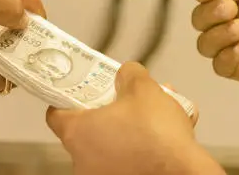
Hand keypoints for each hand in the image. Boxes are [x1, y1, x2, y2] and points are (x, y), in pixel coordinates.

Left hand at [46, 62, 223, 174]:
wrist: (183, 172)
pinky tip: (166, 135)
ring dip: (130, 128)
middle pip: (89, 128)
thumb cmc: (156, 133)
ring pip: (112, 144)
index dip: (69, 99)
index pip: (56, 114)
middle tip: (130, 100)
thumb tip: (126, 74)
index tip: (83, 91)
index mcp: (77, 133)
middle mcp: (83, 161)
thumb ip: (129, 74)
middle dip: (111, 111)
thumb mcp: (143, 88)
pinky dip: (141, 147)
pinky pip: (128, 160)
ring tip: (158, 115)